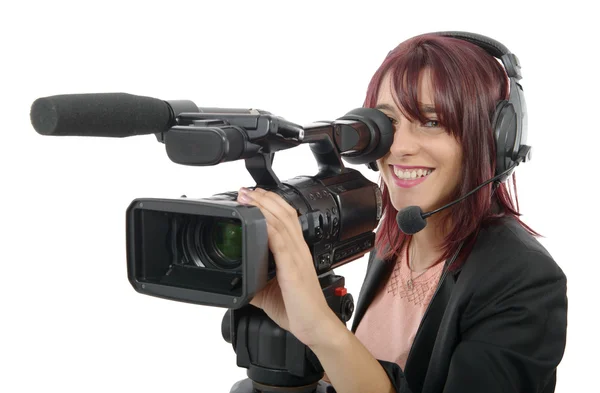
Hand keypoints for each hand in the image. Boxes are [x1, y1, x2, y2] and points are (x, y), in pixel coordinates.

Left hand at [237, 187, 338, 347]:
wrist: (315, 326)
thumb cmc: (298, 309)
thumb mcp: (270, 291)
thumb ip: (255, 281)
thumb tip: (238, 280)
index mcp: (295, 253)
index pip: (287, 219)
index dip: (271, 203)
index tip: (254, 195)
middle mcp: (298, 251)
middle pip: (285, 213)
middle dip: (265, 198)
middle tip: (246, 190)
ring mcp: (297, 258)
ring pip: (283, 222)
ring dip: (265, 207)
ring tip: (249, 196)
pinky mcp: (293, 269)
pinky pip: (281, 243)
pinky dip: (270, 229)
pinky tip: (259, 220)